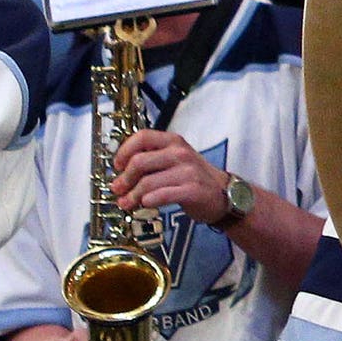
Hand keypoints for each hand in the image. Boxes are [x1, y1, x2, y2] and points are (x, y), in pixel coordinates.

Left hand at [110, 129, 230, 223]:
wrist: (224, 194)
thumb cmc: (193, 177)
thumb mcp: (173, 159)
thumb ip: (150, 160)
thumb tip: (120, 172)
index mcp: (173, 141)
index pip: (142, 137)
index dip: (124, 151)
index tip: (117, 165)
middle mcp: (180, 153)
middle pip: (139, 161)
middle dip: (124, 178)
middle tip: (117, 189)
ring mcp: (188, 171)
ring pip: (148, 182)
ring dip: (132, 195)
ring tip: (126, 203)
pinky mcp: (193, 190)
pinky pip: (162, 195)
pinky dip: (148, 200)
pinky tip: (144, 204)